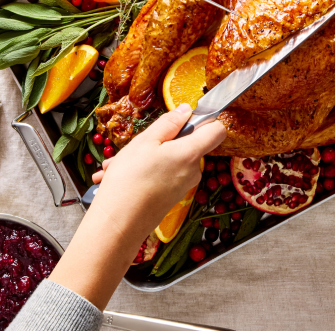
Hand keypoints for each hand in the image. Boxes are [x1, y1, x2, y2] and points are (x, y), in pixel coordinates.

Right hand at [48, 105, 224, 307]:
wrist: (119, 224)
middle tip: (134, 147)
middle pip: (187, 144)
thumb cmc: (131, 179)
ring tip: (116, 166)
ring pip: (168, 160)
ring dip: (144, 158)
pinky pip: (161, 175)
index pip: (217, 130)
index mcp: (191, 153)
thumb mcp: (146, 141)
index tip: (183, 119)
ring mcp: (183, 185)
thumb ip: (169, 123)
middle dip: (161, 141)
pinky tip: (117, 176)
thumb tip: (186, 110)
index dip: (204, 119)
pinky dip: (143, 173)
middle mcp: (193, 170)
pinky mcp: (172, 196)